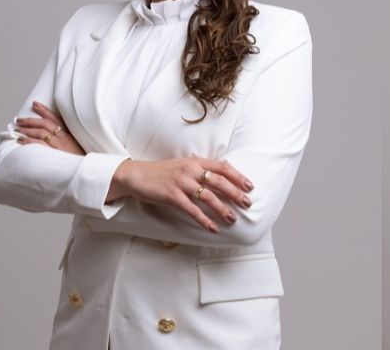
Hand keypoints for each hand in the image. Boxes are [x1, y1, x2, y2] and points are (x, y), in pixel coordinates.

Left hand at [15, 101, 84, 155]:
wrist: (85, 170)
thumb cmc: (80, 160)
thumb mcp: (77, 147)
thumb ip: (67, 141)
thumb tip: (52, 138)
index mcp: (70, 134)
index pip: (55, 118)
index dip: (44, 110)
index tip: (35, 104)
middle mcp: (64, 137)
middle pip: (45, 124)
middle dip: (30, 120)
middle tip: (19, 120)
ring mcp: (59, 145)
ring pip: (41, 132)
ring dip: (28, 130)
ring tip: (18, 131)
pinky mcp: (54, 154)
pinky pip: (39, 145)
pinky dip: (29, 142)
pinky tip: (22, 142)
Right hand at [107, 156, 253, 234]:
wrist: (139, 175)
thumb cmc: (164, 171)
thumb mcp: (184, 164)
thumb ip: (201, 167)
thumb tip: (221, 172)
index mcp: (196, 161)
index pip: (222, 167)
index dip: (237, 176)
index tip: (249, 186)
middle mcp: (191, 170)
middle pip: (219, 182)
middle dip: (235, 193)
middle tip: (247, 203)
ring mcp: (182, 183)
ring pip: (208, 197)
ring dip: (222, 209)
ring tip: (233, 219)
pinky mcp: (173, 197)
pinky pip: (192, 210)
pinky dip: (204, 220)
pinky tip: (213, 228)